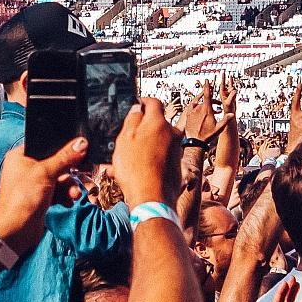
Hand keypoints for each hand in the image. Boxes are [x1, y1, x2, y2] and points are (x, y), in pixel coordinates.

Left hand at [0, 138, 90, 256]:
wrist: (15, 231)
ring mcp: (34, 185)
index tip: (79, 148)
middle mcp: (26, 168)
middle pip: (55, 163)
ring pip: (59, 179)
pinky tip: (69, 201)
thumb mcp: (45, 173)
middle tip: (82, 173)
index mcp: (21, 156)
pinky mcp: (40, 198)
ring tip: (74, 195)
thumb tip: (81, 143)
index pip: (45, 145)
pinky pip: (57, 192)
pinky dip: (65, 196)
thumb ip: (64, 158)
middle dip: (69, 172)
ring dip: (69, 186)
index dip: (62, 148)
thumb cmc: (22, 198)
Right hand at [112, 96, 180, 210]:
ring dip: (144, 146)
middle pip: (156, 123)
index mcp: (158, 122)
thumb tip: (137, 109)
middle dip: (142, 128)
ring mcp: (176, 149)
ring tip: (126, 160)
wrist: (153, 199)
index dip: (143, 102)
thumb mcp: (124, 139)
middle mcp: (172, 132)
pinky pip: (160, 156)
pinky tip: (135, 171)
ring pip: (157, 141)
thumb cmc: (136, 169)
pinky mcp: (176, 164)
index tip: (136, 106)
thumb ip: (132, 120)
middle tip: (127, 138)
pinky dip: (149, 159)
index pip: (153, 102)